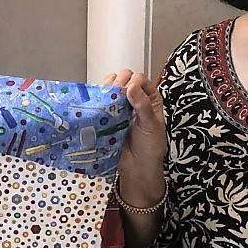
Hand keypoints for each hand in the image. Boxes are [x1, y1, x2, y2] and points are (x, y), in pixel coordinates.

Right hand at [102, 68, 165, 203]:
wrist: (137, 168)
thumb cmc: (150, 147)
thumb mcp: (151, 125)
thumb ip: (142, 105)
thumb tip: (131, 87)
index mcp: (149, 98)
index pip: (139, 79)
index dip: (132, 82)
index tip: (127, 92)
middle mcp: (134, 99)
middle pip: (123, 79)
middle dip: (117, 82)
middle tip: (115, 94)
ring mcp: (119, 107)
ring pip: (109, 88)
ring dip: (106, 89)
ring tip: (106, 99)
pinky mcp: (106, 115)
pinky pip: (100, 102)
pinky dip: (97, 99)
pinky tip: (97, 103)